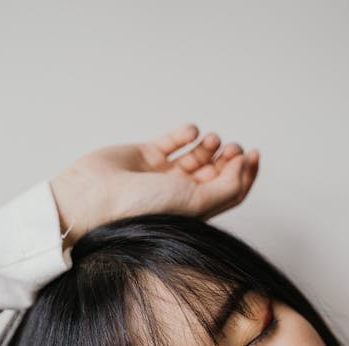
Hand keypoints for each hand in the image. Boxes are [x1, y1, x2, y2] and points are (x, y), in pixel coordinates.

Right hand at [49, 123, 258, 248]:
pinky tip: (189, 132)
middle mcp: (179, 194)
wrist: (95, 198)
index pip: (229, 192)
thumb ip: (225, 187)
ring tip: (210, 140)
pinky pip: (171, 142)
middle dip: (229, 158)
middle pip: (215, 173)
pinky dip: (184, 134)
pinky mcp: (145, 156)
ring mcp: (162, 175)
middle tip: (232, 148)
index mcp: (194, 211)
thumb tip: (244, 166)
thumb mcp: (194, 203)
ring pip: (196, 156)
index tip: (253, 155)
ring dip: (209, 145)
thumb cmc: (141, 209)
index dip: (245, 174)